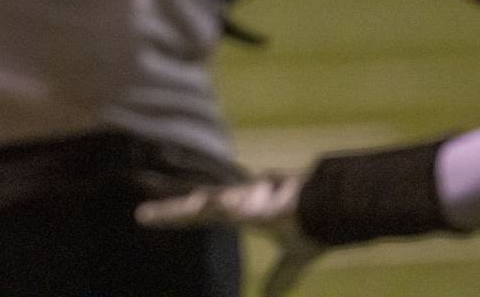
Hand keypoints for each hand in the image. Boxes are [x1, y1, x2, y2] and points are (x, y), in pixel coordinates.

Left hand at [136, 174, 323, 296]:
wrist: (338, 209)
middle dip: (172, 212)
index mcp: (237, 214)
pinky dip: (248, 208)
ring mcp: (256, 202)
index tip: (141, 216)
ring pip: (222, 202)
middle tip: (142, 216)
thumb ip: (280, 277)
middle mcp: (240, 204)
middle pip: (199, 208)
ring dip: (207, 205)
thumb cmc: (311, 225)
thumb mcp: (294, 257)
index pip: (195, 216)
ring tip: (190, 208)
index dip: (169, 216)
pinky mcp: (277, 206)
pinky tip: (237, 212)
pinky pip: (259, 208)